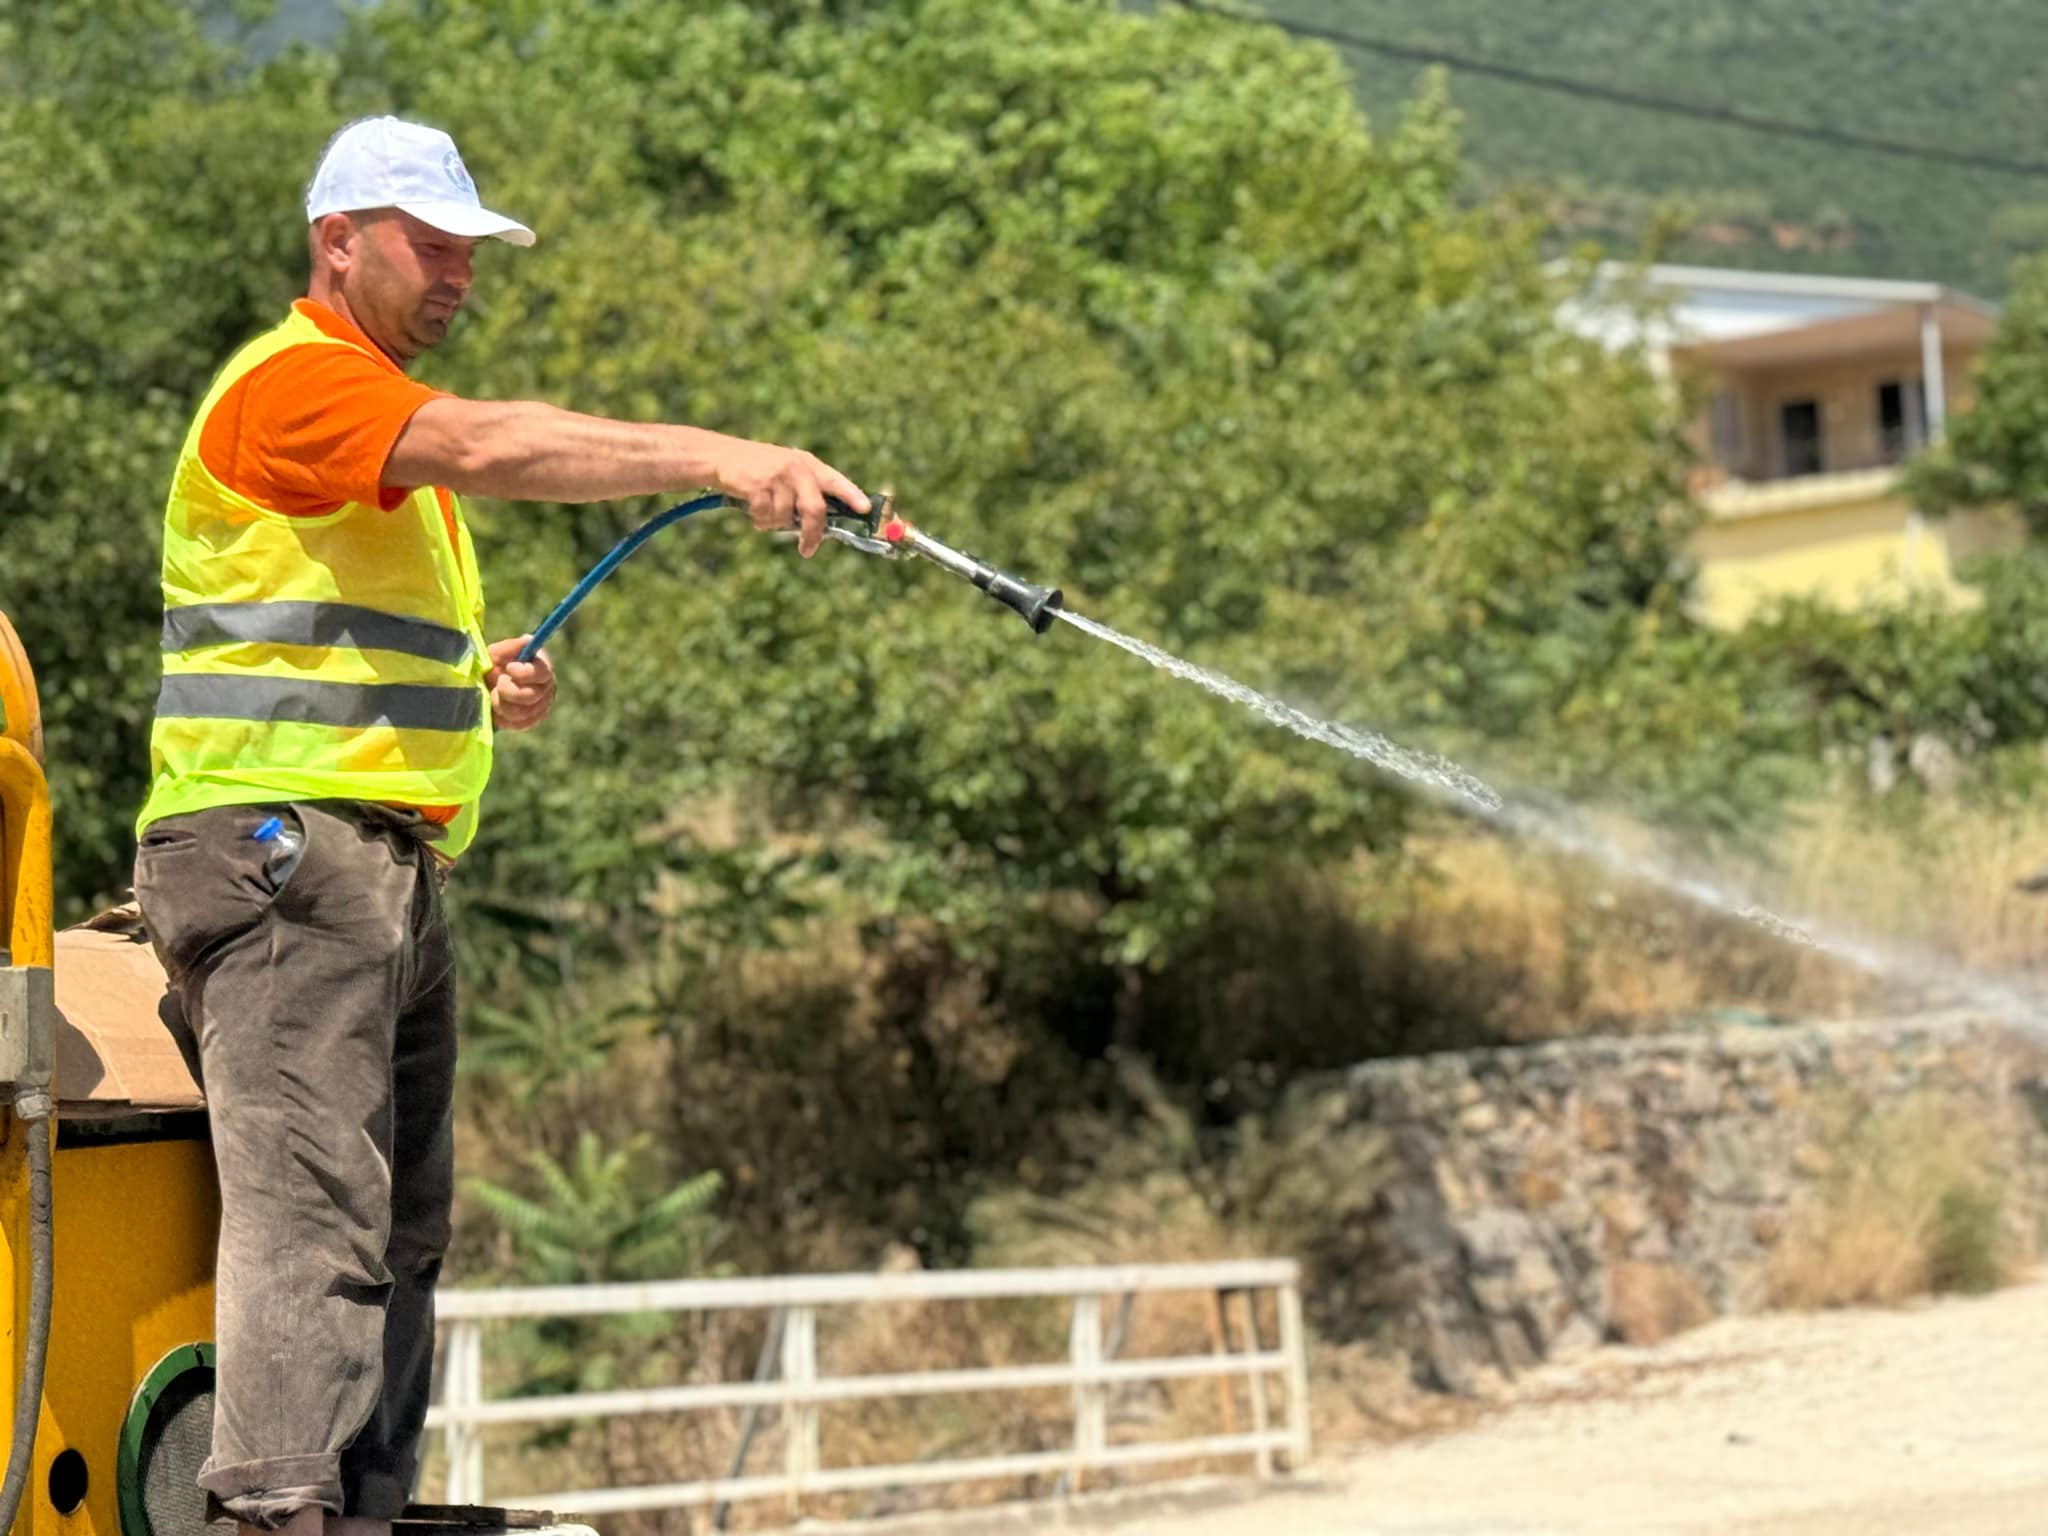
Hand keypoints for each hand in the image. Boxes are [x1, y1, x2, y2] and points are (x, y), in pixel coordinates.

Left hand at [484, 636, 555, 731]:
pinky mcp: (533, 721)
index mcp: (542, 666)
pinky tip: (498, 708)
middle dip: (508, 691)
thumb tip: (527, 640)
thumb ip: (510, 647)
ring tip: (494, 695)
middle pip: (531, 696)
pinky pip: (520, 724)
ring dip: (502, 705)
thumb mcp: (496, 653)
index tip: (509, 668)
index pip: (542, 673)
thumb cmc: (491, 665)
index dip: (524, 673)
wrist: (483, 687)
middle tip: (498, 684)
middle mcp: (547, 686)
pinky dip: (504, 718)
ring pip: (523, 713)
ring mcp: (542, 705)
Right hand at [712, 439, 866, 558]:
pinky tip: (753, 510)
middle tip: (808, 550)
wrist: (721, 456)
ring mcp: (778, 477)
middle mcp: (797, 468)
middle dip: (813, 534)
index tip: (865, 509)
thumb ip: (806, 491)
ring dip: (775, 525)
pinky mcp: (758, 486)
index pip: (836, 481)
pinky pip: (766, 518)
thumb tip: (824, 527)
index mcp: (809, 464)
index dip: (853, 495)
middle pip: (815, 510)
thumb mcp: (787, 470)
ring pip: (786, 518)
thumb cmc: (758, 469)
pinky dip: (760, 522)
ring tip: (765, 513)